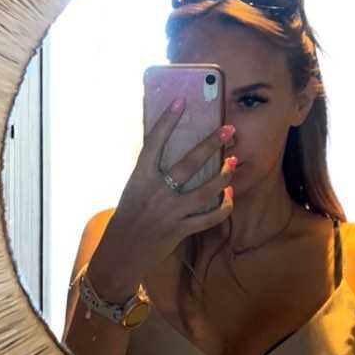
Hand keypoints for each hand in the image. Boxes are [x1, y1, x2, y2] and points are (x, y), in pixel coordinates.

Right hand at [88, 98, 235, 300]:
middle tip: (228, 130)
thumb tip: (167, 147)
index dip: (167, 121)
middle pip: (188, 164)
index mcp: (139, 178)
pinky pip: (208, 218)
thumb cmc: (128, 217)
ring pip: (205, 191)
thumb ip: (150, 171)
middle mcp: (155, 193)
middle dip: (210, 145)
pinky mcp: (180, 230)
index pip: (153, 143)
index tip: (181, 101)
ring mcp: (169, 213)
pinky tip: (229, 195)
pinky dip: (222, 206)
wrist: (121, 253)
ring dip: (223, 175)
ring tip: (233, 161)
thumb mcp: (133, 189)